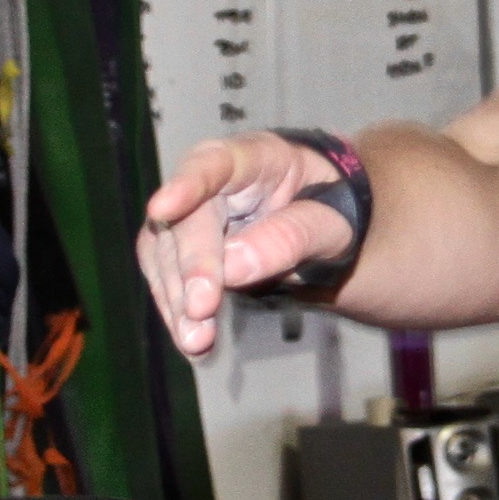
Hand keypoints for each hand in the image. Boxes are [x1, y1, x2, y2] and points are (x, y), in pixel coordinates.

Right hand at [134, 133, 358, 354]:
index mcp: (257, 158)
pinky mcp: (182, 250)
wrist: (325, 224)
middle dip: (191, 266)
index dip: (188, 183)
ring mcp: (193, 215)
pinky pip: (167, 278)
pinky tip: (191, 341)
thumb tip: (235, 266)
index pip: (217, 161)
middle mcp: (215, 182)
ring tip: (197, 340)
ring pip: (166, 251)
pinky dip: (176, 312)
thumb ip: (293, 236)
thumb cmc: (333, 210)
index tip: (163, 208)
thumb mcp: (335, 222)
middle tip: (201, 309)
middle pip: (189, 218)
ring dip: (176, 298)